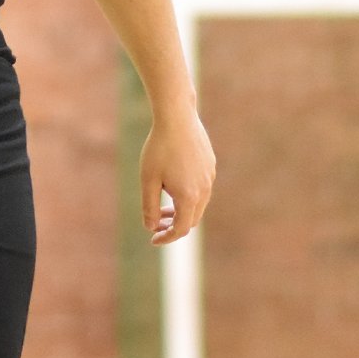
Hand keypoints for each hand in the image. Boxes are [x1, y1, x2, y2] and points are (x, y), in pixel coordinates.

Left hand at [140, 112, 215, 245]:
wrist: (177, 118)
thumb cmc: (159, 148)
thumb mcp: (148, 180)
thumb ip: (149, 207)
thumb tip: (151, 228)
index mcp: (189, 197)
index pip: (181, 229)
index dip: (166, 238)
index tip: (153, 239)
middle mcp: (204, 190)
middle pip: (192, 219)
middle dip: (174, 225)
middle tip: (156, 222)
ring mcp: (210, 177)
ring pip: (198, 204)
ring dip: (181, 210)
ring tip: (163, 205)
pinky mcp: (210, 165)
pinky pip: (202, 189)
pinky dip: (188, 196)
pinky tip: (173, 184)